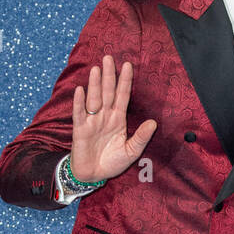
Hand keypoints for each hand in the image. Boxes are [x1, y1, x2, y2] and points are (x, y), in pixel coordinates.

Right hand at [69, 54, 156, 182]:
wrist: (93, 175)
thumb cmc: (111, 162)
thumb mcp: (131, 151)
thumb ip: (141, 137)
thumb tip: (153, 123)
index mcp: (118, 120)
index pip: (122, 96)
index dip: (125, 82)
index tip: (128, 65)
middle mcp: (104, 117)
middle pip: (107, 92)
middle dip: (109, 75)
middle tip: (109, 57)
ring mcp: (91, 121)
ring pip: (94, 99)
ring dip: (95, 84)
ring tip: (96, 69)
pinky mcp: (80, 130)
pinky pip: (79, 114)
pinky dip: (79, 103)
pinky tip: (80, 90)